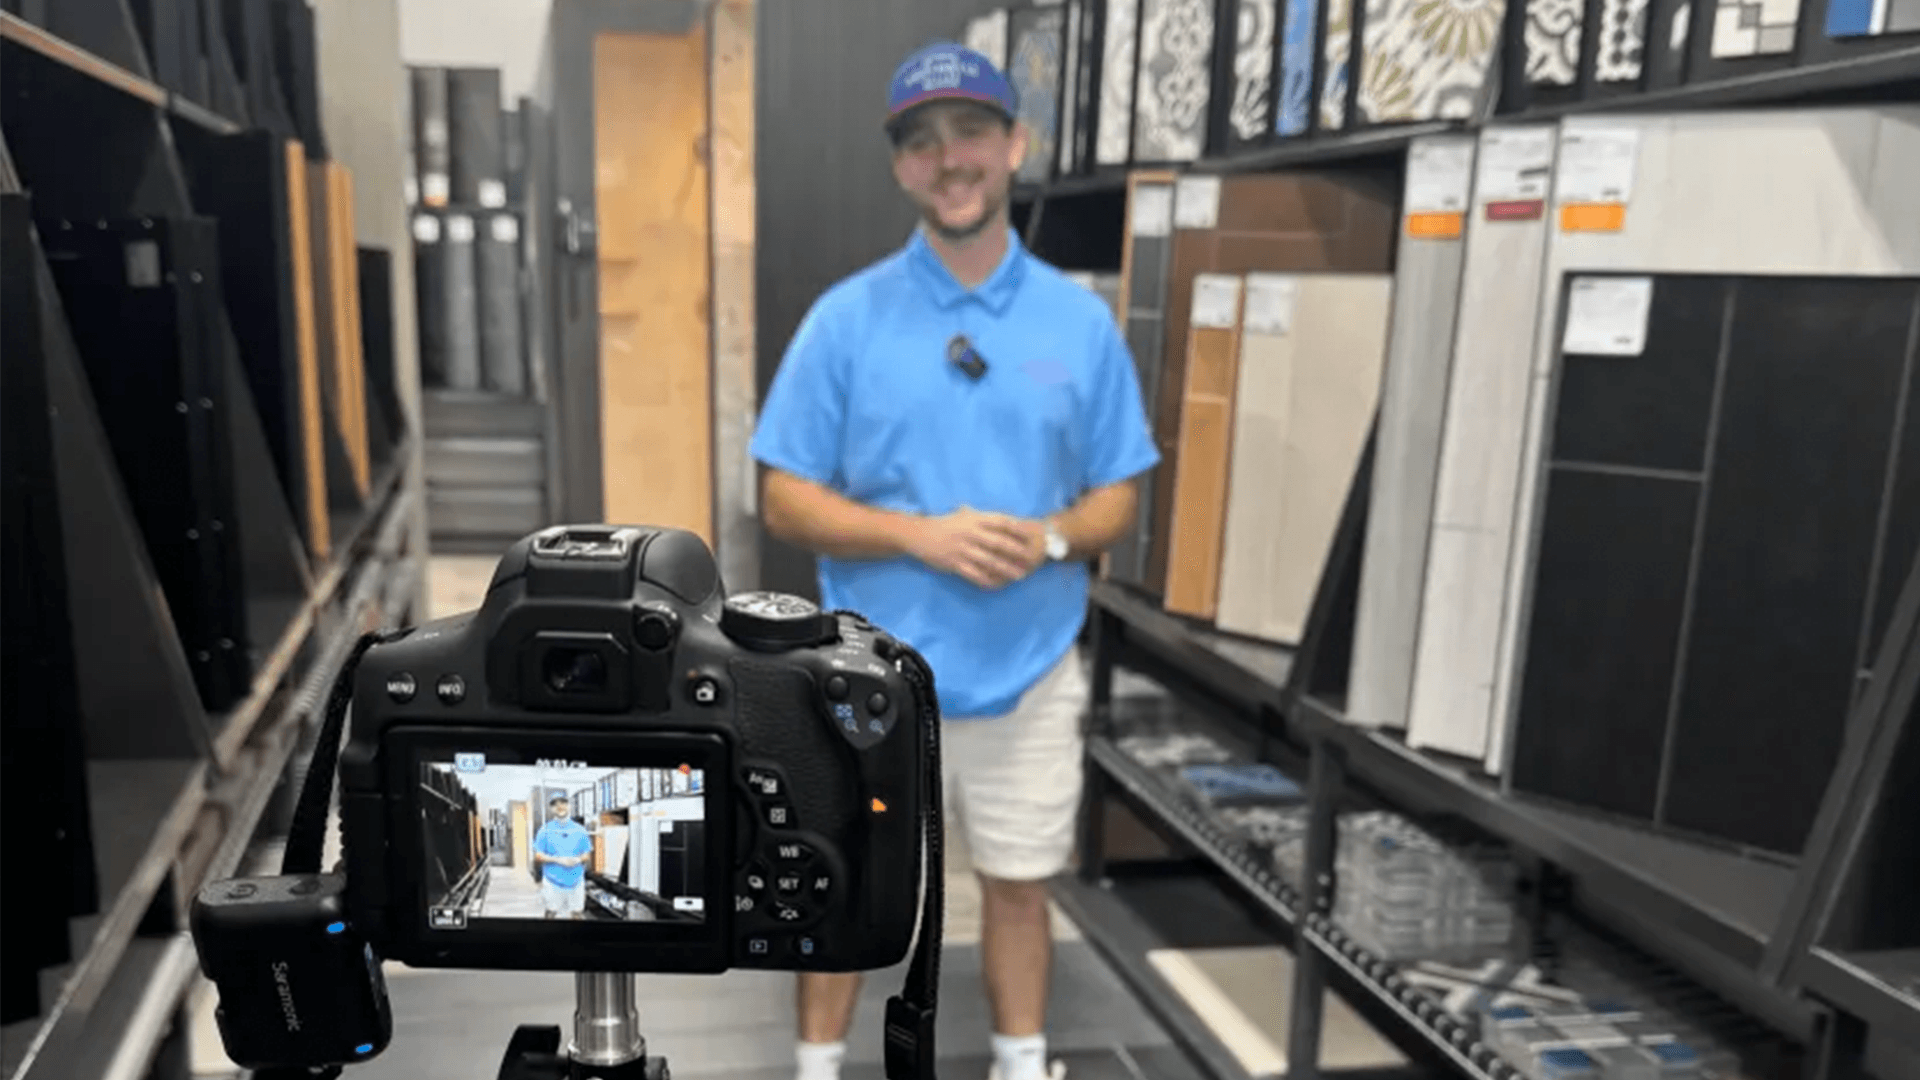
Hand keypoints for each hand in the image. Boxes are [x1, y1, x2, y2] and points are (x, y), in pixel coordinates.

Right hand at [906, 507, 1046, 589]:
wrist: (919, 535)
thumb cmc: (944, 524)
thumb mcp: (963, 514)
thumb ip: (982, 516)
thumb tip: (1003, 519)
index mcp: (974, 519)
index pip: (1000, 522)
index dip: (1017, 529)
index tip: (1030, 535)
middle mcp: (970, 533)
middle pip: (998, 542)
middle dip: (1016, 551)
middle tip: (1031, 559)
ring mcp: (962, 549)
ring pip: (989, 561)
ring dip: (1006, 569)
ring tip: (1020, 575)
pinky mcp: (955, 564)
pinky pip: (975, 574)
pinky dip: (987, 581)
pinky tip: (998, 586)